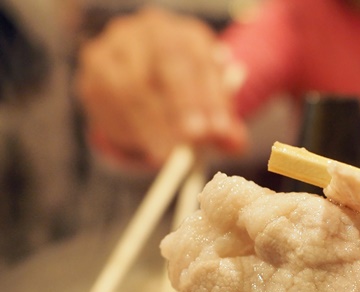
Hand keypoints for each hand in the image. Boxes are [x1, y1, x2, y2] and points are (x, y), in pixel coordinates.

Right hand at [76, 7, 247, 166]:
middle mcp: (148, 32)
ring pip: (129, 86)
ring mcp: (114, 48)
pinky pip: (105, 102)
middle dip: (179, 107)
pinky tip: (143, 149)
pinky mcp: (91, 73)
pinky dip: (126, 130)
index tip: (218, 131)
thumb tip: (235, 145)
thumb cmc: (189, 96)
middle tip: (190, 143)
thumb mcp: (212, 106)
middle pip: (163, 65)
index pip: (195, 60)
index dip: (207, 97)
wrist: (147, 81)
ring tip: (167, 157)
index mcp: (184, 34)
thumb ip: (225, 125)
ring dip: (151, 127)